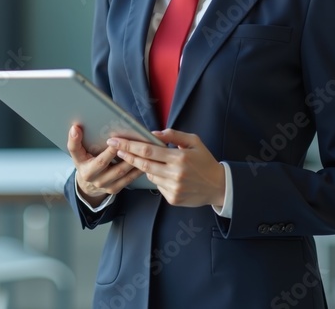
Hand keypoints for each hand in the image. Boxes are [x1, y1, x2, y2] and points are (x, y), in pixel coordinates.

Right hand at [66, 124, 143, 207]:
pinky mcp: (114, 188)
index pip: (78, 152)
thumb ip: (75, 142)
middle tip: (124, 140)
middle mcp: (93, 177)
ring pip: (119, 171)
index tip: (89, 132)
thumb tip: (75, 127)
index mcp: (83, 166)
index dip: (79, 141)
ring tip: (138, 148)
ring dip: (130, 159)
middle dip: (114, 151)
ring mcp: (104, 185)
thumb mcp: (77, 154)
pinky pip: (128, 179)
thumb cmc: (85, 163)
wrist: (89, 185)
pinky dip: (136, 169)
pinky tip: (144, 160)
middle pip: (102, 162)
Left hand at [108, 129, 225, 207]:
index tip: (117, 141)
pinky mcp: (172, 199)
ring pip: (150, 175)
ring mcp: (173, 188)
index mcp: (179, 157)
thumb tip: (153, 134)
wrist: (219, 186)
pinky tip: (168, 175)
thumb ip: (174, 135)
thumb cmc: (205, 161)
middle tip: (115, 148)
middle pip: (143, 164)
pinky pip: (157, 186)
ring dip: (146, 167)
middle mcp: (175, 174)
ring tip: (155, 162)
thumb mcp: (194, 142)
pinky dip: (158, 178)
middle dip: (127, 155)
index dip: (130, 146)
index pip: (148, 150)